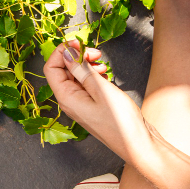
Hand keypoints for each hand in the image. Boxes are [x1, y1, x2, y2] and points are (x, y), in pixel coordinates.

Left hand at [44, 41, 150, 161]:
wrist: (138, 144)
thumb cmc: (121, 122)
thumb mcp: (102, 90)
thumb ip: (82, 71)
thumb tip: (67, 54)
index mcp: (66, 98)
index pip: (51, 68)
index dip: (62, 52)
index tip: (78, 43)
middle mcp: (69, 101)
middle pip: (63, 70)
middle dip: (77, 56)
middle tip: (95, 53)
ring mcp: (80, 103)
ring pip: (76, 76)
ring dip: (87, 65)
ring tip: (102, 64)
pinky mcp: (92, 104)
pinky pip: (86, 84)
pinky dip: (94, 75)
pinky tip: (105, 75)